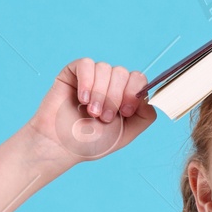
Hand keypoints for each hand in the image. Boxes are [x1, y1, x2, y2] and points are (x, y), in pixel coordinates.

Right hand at [24, 58, 158, 162]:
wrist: (61, 147)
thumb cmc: (90, 143)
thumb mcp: (126, 134)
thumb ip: (144, 116)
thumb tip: (151, 97)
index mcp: (124, 96)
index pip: (138, 79)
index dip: (134, 92)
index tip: (124, 112)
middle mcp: (109, 84)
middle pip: (123, 73)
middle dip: (115, 97)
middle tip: (103, 117)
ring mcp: (92, 77)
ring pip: (106, 68)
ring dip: (100, 93)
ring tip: (91, 112)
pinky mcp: (73, 72)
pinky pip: (87, 64)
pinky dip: (88, 81)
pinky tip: (83, 98)